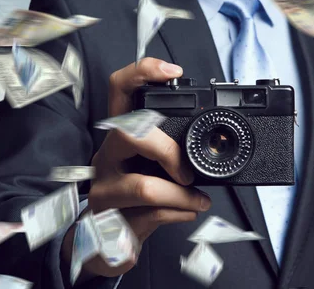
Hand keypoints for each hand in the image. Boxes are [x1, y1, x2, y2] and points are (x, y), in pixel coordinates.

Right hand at [62, 58, 211, 280]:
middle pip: (127, 133)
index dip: (141, 73)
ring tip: (198, 199)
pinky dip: (181, 212)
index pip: (119, 91)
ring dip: (181, 194)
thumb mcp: (151, 167)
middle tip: (187, 172)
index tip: (173, 72)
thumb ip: (172, 153)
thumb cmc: (134, 198)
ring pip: (143, 185)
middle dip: (166, 151)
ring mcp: (105, 189)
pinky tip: (189, 210)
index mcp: (119, 136)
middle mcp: (106, 157)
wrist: (104, 242)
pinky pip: (153, 213)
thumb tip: (210, 147)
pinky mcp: (111, 220)